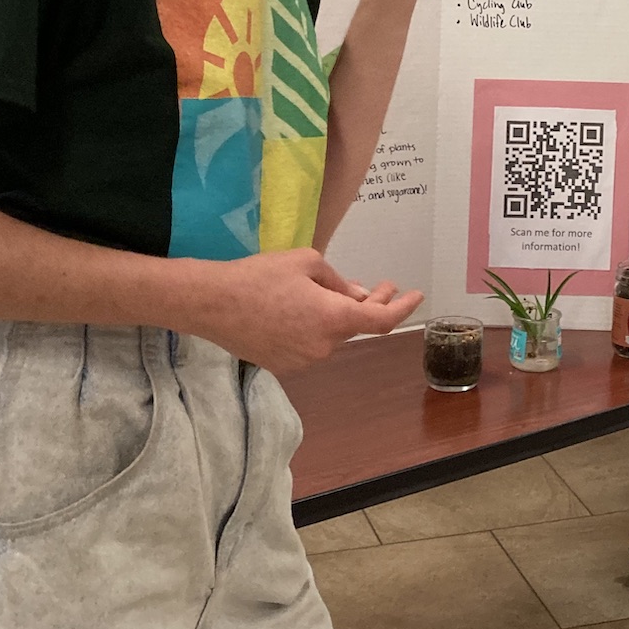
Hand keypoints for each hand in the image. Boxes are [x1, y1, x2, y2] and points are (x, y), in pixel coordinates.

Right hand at [190, 249, 423, 373]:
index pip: (381, 321)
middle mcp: (323, 346)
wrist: (211, 303)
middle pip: (355, 327)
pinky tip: (304, 309)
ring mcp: (303, 361)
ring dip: (339, 316)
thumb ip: (340, 282)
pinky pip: (311, 344)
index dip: (402, 308)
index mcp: (333, 319)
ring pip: (332, 336)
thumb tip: (360, 296)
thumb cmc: (259, 276)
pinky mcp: (283, 366)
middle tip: (381, 286)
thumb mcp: (306, 263)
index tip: (416, 295)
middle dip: (370, 306)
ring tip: (331, 292)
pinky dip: (317, 328)